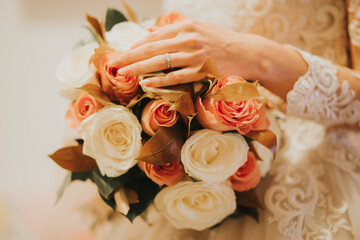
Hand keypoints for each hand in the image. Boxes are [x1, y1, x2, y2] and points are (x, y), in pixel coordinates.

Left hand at [112, 20, 307, 98]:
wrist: (246, 52)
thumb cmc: (221, 41)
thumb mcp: (198, 29)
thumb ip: (174, 31)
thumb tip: (150, 32)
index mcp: (185, 27)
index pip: (153, 37)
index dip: (135, 47)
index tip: (122, 54)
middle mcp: (187, 39)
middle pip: (151, 49)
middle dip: (130, 57)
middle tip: (114, 65)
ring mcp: (194, 55)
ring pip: (160, 62)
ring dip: (139, 69)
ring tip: (124, 75)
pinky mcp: (201, 71)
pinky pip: (176, 77)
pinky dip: (160, 80)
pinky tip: (146, 83)